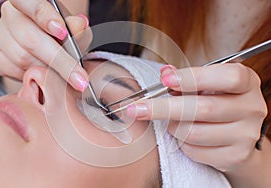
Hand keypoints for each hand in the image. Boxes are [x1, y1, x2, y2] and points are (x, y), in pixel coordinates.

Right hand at [0, 0, 91, 91]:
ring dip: (45, 71)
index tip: (63, 33)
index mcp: (29, 2)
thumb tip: (79, 24)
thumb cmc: (59, 37)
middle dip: (59, 61)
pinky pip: (11, 70)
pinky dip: (30, 76)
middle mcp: (10, 14)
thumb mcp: (73, 32)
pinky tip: (40, 73)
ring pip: (21, 58)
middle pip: (30, 39)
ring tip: (59, 74)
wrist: (45, 51)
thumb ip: (76, 29)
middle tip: (78, 78)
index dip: (46, 17)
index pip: (32, 3)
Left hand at [126, 63, 266, 171]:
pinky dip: (182, 143)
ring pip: (194, 132)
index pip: (227, 77)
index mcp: (247, 82)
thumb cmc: (217, 101)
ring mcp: (246, 134)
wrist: (237, 135)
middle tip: (137, 108)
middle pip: (203, 108)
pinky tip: (185, 137)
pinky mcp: (236, 156)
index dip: (194, 78)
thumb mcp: (207, 84)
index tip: (165, 81)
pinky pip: (196, 150)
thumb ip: (185, 77)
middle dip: (163, 108)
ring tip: (173, 122)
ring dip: (174, 127)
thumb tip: (164, 72)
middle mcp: (252, 107)